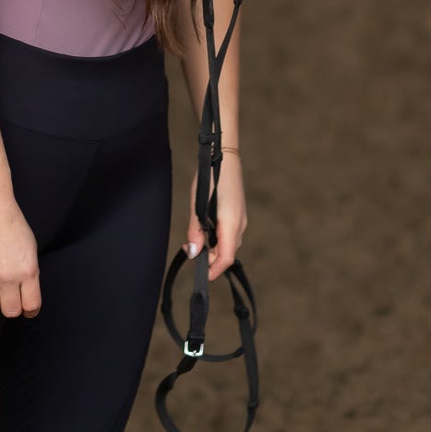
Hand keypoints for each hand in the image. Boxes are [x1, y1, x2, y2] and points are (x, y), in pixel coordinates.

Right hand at [0, 193, 40, 317]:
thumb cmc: (10, 220)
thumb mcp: (30, 247)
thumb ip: (29, 272)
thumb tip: (26, 291)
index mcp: (27, 270)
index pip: (31, 305)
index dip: (30, 310)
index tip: (28, 308)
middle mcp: (7, 276)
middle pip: (11, 311)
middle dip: (12, 306)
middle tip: (10, 297)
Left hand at [186, 155, 246, 280]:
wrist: (224, 155)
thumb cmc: (210, 177)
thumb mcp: (197, 205)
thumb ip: (196, 230)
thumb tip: (193, 253)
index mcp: (231, 224)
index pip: (226, 258)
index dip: (214, 270)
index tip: (202, 276)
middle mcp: (240, 224)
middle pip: (227, 252)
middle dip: (210, 259)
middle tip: (190, 250)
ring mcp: (241, 218)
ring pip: (228, 243)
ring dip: (213, 248)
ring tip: (195, 239)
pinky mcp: (238, 212)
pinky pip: (229, 233)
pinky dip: (217, 237)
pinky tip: (206, 228)